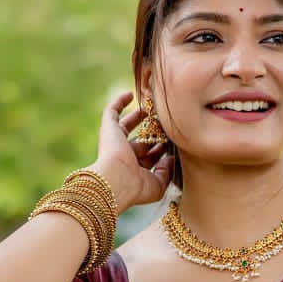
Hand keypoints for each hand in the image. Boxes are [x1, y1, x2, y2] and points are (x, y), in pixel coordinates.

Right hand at [89, 91, 173, 213]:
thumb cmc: (136, 187)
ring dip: (139, 115)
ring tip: (152, 106)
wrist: (115, 180)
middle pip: (141, 140)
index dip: (160, 149)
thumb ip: (166, 172)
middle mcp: (125, 155)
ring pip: (127, 124)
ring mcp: (115, 141)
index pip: (150, 156)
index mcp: (135, 170)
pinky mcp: (108, 129)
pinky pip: (112, 111)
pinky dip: (119, 102)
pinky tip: (130, 94)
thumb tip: (170, 158)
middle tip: (166, 122)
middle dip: (153, 132)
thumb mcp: (158, 186)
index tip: (174, 142)